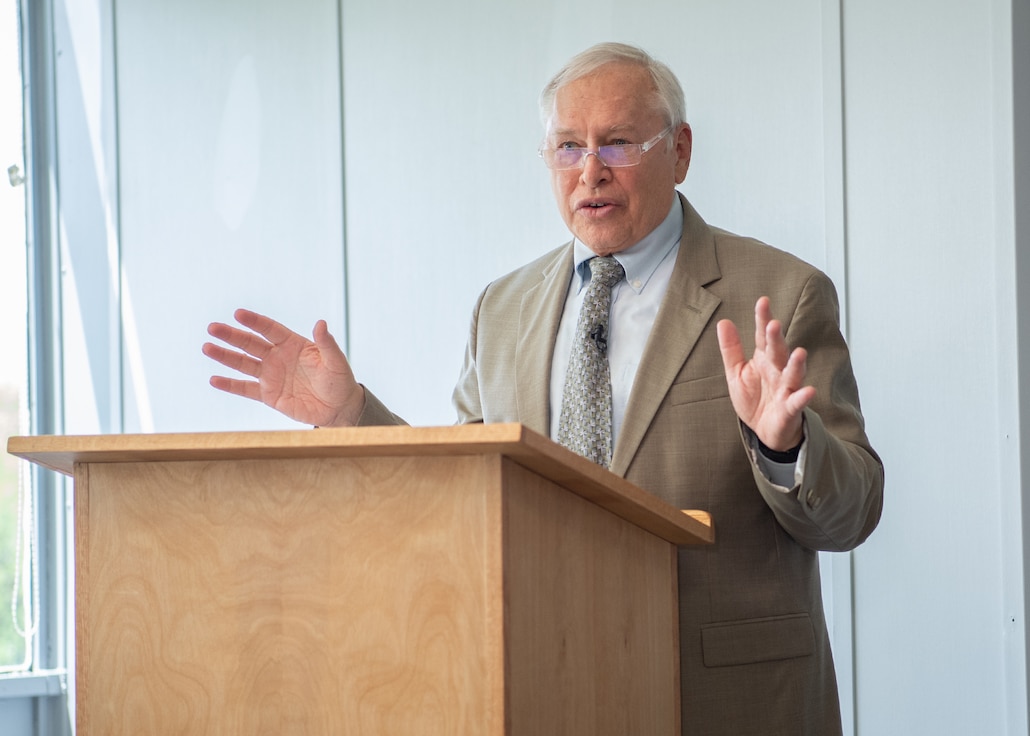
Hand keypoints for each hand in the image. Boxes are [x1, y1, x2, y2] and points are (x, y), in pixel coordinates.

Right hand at [203, 308, 364, 426]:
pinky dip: (231, 385)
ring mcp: (272, 376)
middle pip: (251, 344)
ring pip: (244, 364)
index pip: (270, 329)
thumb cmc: (340, 381)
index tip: (238, 314)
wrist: (339, 408)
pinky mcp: (269, 395)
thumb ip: (327, 344)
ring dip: (225, 356)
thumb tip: (321, 323)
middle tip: (213, 328)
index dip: (255, 321)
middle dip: (232, 336)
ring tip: (207, 348)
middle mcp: (278, 357)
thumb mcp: (336, 361)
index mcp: (293, 344)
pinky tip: (214, 379)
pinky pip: (246, 389)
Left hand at [717, 297, 814, 450]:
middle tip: (774, 324)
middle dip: (777, 338)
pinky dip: (803, 397)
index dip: (763, 319)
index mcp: (764, 359)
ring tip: (799, 352)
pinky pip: (797, 402)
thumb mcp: (736, 372)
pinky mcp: (790, 409)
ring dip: (796, 364)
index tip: (763, 301)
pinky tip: (809, 391)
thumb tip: (723, 321)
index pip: (763, 336)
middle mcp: (778, 370)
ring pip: (793, 374)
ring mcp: (786, 389)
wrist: (764, 429)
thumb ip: (731, 349)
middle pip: (778, 351)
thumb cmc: (754, 398)